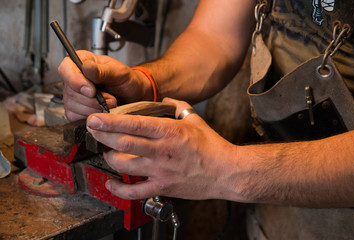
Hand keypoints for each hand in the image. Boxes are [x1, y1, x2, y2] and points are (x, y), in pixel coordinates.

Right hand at [58, 50, 151, 120]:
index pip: (66, 69)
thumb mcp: (119, 72)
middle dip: (93, 100)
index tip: (91, 91)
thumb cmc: (126, 80)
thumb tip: (87, 68)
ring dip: (95, 109)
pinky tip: (102, 111)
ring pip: (73, 106)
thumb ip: (102, 71)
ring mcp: (73, 95)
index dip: (76, 81)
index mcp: (82, 61)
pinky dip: (92, 117)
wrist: (132, 95)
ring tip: (109, 103)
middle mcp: (74, 78)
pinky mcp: (75, 110)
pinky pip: (76, 117)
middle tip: (110, 98)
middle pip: (71, 92)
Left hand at [86, 98, 236, 199]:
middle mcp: (162, 151)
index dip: (110, 121)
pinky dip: (118, 189)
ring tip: (106, 150)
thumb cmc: (211, 146)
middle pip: (123, 143)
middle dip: (102, 135)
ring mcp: (160, 171)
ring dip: (109, 157)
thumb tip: (164, 100)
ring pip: (124, 165)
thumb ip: (177, 107)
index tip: (94, 118)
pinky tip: (111, 182)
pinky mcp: (162, 188)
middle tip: (91, 129)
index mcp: (170, 132)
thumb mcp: (195, 120)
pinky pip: (134, 191)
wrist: (226, 172)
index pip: (134, 124)